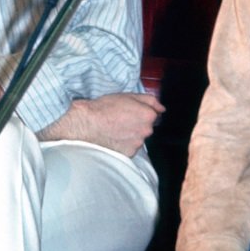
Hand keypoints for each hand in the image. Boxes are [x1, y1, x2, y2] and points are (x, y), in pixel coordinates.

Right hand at [39, 91, 163, 155]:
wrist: (87, 125)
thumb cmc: (105, 108)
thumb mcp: (128, 96)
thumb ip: (149, 100)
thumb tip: (162, 108)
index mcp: (148, 115)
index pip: (153, 114)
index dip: (140, 111)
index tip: (129, 111)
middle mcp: (146, 131)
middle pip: (146, 127)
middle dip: (137, 124)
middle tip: (121, 120)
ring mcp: (138, 144)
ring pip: (138, 138)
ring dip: (131, 134)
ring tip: (115, 129)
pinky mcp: (129, 154)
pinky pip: (129, 148)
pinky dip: (123, 144)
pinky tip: (113, 138)